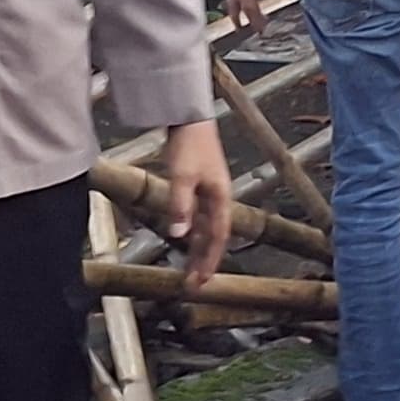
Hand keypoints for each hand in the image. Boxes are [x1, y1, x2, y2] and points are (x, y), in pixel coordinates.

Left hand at [157, 118, 234, 290]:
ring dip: (198, 249)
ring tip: (189, 268)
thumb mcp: (182, 177)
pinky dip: (193, 232)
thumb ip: (180, 206)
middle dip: (205, 261)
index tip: (201, 281)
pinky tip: (184, 239)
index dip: (210, 260)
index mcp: (221, 198)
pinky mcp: (199, 185)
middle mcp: (219, 198)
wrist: (189, 116)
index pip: (217, 238)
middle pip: (214, 237)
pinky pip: (199, 217)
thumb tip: (179, 235)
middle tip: (195, 283)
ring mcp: (209, 192)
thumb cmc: (189, 144)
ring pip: (206, 228)